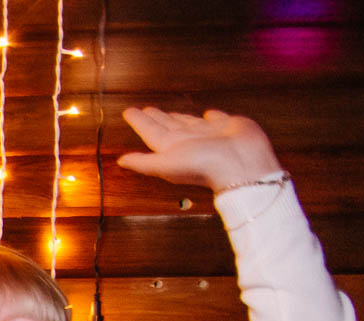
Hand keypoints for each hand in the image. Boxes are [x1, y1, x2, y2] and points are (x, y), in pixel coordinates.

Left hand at [117, 107, 283, 193]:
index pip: (151, 132)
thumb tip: (120, 162)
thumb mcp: (166, 164)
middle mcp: (188, 141)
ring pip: (189, 123)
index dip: (140, 122)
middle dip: (157, 118)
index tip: (129, 111)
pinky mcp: (228, 126)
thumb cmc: (204, 167)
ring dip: (179, 118)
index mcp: (172, 148)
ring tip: (171, 113)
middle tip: (147, 109)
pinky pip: (216, 119)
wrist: (243, 165)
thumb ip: (144, 162)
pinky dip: (210, 116)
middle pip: (168, 126)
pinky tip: (207, 114)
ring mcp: (208, 134)